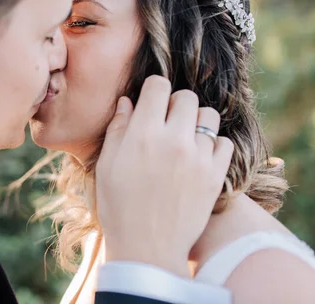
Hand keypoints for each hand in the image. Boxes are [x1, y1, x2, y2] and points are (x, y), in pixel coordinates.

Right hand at [95, 75, 233, 276]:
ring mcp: (198, 157)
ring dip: (196, 120)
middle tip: (165, 121)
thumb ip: (118, 128)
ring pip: (208, 116)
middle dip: (174, 103)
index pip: (158, 86)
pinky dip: (214, 144)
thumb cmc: (119, 206)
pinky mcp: (215, 175)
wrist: (147, 247)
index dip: (152, 89)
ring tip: (184, 137)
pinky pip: (225, 143)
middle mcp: (174, 140)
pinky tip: (199, 155)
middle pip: (186, 97)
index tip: (150, 100)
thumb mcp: (107, 164)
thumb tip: (128, 102)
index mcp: (143, 134)